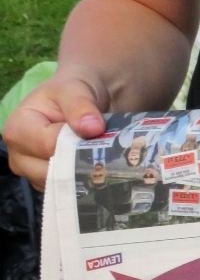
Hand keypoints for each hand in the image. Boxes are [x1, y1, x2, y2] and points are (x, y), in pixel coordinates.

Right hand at [4, 71, 108, 190]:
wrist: (85, 99)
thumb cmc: (74, 91)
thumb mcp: (76, 89)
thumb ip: (81, 106)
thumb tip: (91, 128)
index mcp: (18, 129)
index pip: (49, 147)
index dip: (75, 142)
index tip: (95, 131)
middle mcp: (19, 155)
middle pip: (52, 171)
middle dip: (80, 161)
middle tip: (103, 147)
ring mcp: (33, 172)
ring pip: (61, 184)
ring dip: (84, 172)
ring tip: (99, 154)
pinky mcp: (49, 183)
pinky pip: (68, 190)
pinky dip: (84, 181)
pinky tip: (96, 166)